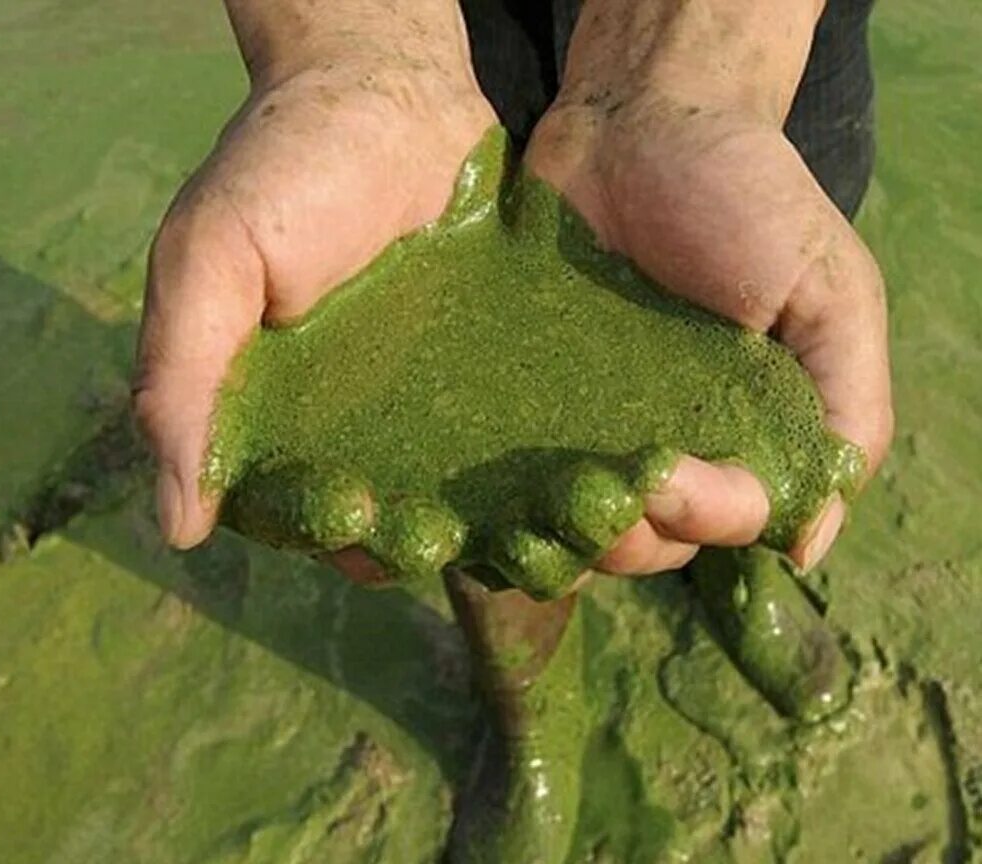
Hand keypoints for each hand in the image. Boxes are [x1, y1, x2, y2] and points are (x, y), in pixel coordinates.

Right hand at [134, 56, 495, 548]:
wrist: (390, 90)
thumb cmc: (282, 168)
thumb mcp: (209, 262)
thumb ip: (180, 380)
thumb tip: (175, 527)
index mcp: (273, 418)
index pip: (289, 510)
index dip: (316, 528)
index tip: (352, 513)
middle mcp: (350, 431)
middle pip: (379, 525)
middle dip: (408, 540)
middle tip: (441, 530)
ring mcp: (426, 411)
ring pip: (454, 504)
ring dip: (485, 530)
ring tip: (517, 530)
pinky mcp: (490, 385)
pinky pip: (515, 450)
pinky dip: (540, 481)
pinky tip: (571, 488)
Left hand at [524, 88, 891, 574]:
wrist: (639, 123)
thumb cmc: (747, 198)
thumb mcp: (830, 294)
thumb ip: (846, 408)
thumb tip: (809, 539)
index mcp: (751, 433)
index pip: (736, 519)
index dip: (705, 518)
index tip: (661, 472)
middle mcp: (674, 443)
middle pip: (654, 542)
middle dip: (625, 541)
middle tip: (592, 498)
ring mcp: (593, 428)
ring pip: (577, 526)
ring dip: (557, 538)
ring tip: (530, 514)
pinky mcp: (525, 404)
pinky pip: (512, 477)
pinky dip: (499, 504)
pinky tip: (476, 502)